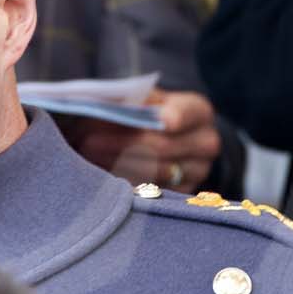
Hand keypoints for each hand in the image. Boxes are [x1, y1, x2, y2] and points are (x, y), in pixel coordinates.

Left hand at [61, 88, 221, 189]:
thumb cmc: (150, 111)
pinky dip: (123, 182)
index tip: (156, 119)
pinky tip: (101, 174)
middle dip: (120, 143)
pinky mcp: (183, 195)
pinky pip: (150, 193)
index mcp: (198, 111)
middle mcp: (205, 143)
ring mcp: (197, 172)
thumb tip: (103, 105)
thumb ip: (132, 99)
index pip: (185, 114)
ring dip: (115, 164)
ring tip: (87, 155)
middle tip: (87, 140)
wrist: (171, 138)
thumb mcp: (146, 98)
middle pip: (162, 146)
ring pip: (152, 173)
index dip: (171, 117)